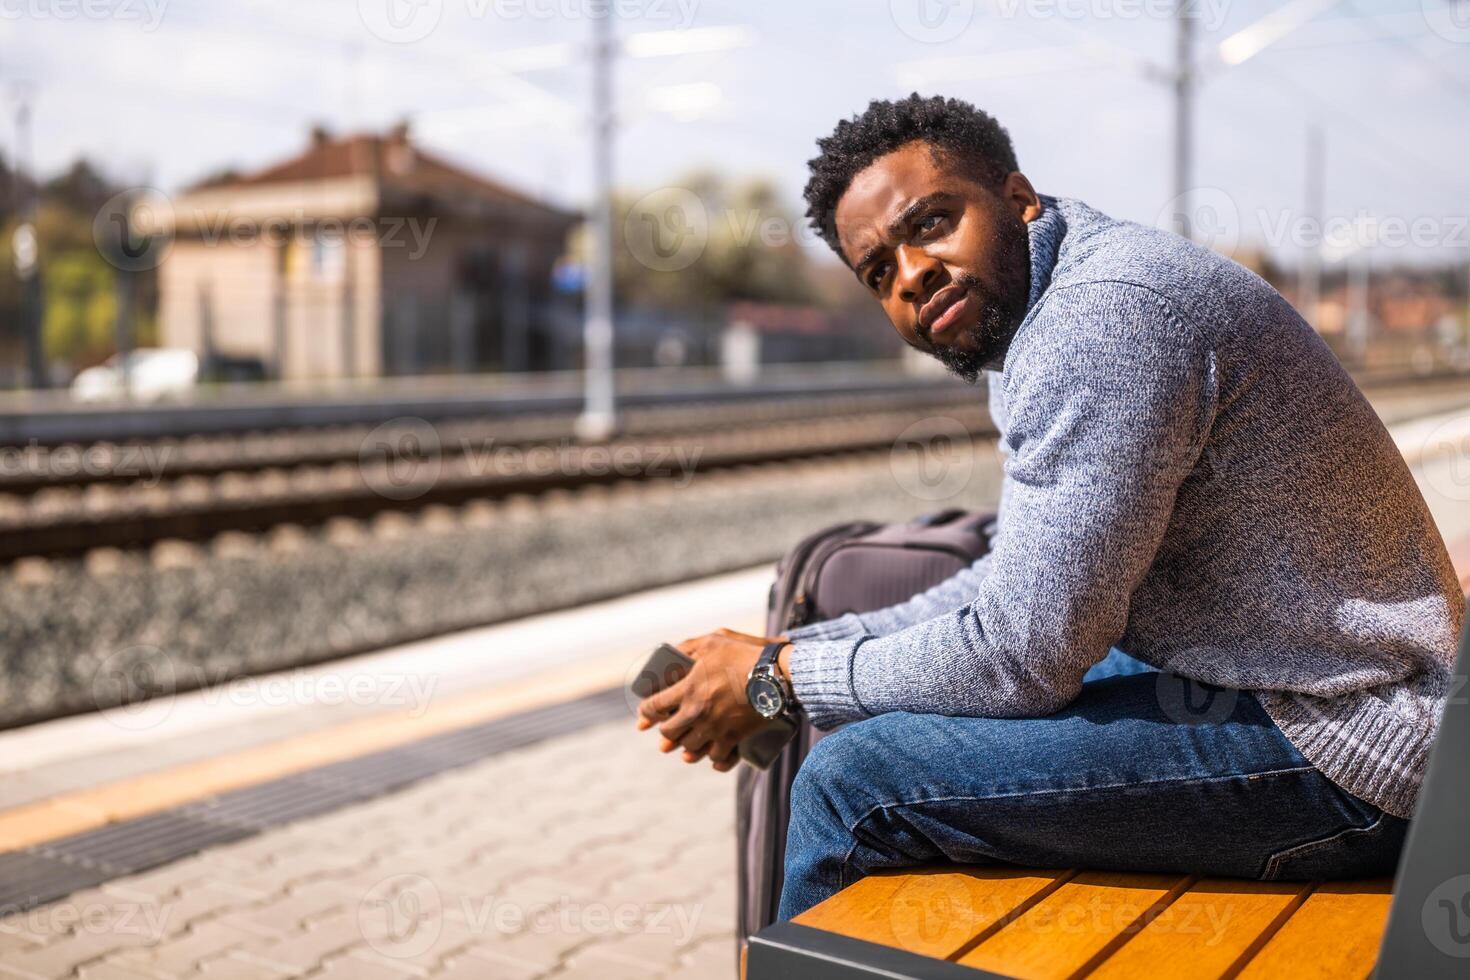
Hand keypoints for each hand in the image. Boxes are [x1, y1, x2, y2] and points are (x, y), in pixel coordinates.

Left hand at [636, 628, 788, 771]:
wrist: (776, 676)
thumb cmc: (744, 655)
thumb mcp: (712, 641)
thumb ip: (688, 646)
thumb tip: (672, 653)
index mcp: (687, 689)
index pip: (654, 706)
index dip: (646, 711)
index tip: (646, 713)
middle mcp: (696, 713)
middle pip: (669, 732)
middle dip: (665, 731)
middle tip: (669, 726)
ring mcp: (715, 729)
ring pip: (690, 748)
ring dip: (687, 746)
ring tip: (688, 742)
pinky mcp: (733, 739)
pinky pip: (717, 758)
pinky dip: (713, 759)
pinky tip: (711, 757)